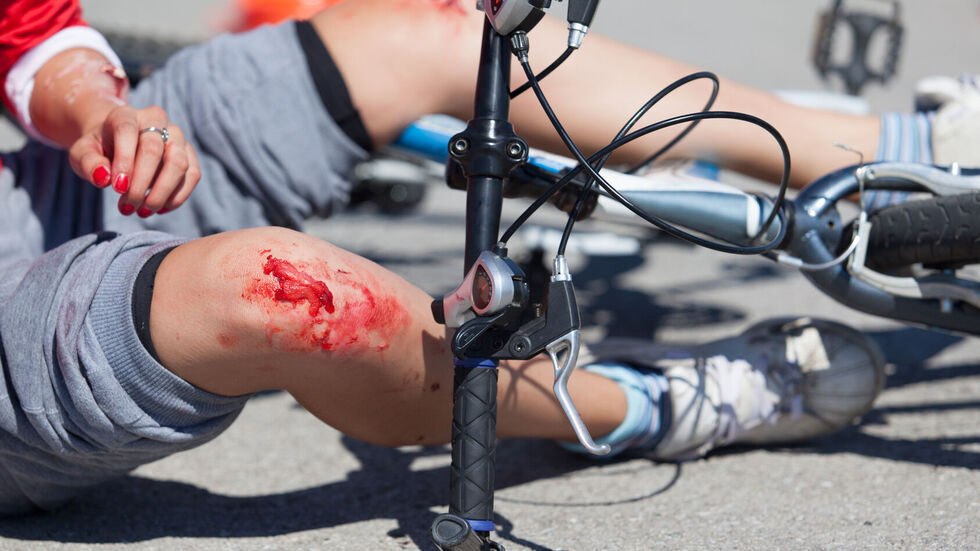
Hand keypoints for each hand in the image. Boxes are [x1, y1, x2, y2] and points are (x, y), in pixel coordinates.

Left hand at [68, 105, 200, 216]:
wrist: (117, 143)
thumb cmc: (99, 149)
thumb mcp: (82, 153)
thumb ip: (88, 163)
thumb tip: (105, 178)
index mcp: (125, 115)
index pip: (127, 132)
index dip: (124, 161)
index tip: (117, 188)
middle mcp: (156, 120)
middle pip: (155, 149)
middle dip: (141, 183)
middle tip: (127, 207)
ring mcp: (176, 136)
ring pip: (179, 163)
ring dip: (161, 193)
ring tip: (143, 211)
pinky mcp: (189, 154)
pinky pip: (192, 175)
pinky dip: (177, 197)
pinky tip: (158, 209)